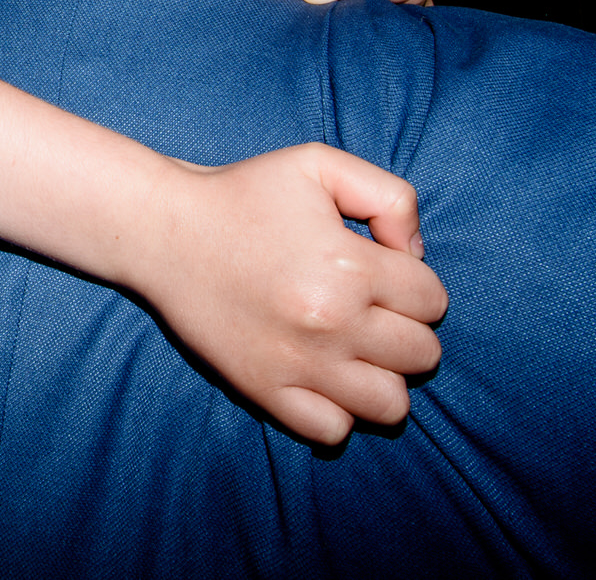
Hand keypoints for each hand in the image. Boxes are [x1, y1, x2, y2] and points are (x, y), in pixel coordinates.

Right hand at [136, 145, 446, 445]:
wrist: (162, 229)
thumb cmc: (242, 193)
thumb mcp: (319, 164)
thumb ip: (389, 196)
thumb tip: (415, 254)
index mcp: (350, 265)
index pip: (433, 299)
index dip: (413, 283)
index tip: (380, 272)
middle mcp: (332, 322)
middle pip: (423, 354)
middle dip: (405, 328)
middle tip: (367, 309)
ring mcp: (299, 364)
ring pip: (391, 404)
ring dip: (382, 376)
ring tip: (353, 350)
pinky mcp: (265, 391)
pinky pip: (334, 430)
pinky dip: (338, 411)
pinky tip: (321, 376)